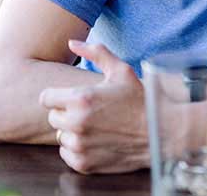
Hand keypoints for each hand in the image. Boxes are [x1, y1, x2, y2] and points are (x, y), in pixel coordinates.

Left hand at [39, 40, 147, 173]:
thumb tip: (71, 42)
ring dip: (73, 131)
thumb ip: (95, 53)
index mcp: (81, 98)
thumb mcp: (121, 71)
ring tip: (97, 126)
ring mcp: (79, 145)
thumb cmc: (140, 100)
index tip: (75, 98)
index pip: (46, 98)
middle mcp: (76, 123)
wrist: (159, 133)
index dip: (60, 96)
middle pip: (53, 117)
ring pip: (61, 136)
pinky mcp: (84, 163)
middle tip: (91, 111)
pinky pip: (67, 154)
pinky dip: (78, 148)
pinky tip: (98, 140)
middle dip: (68, 113)